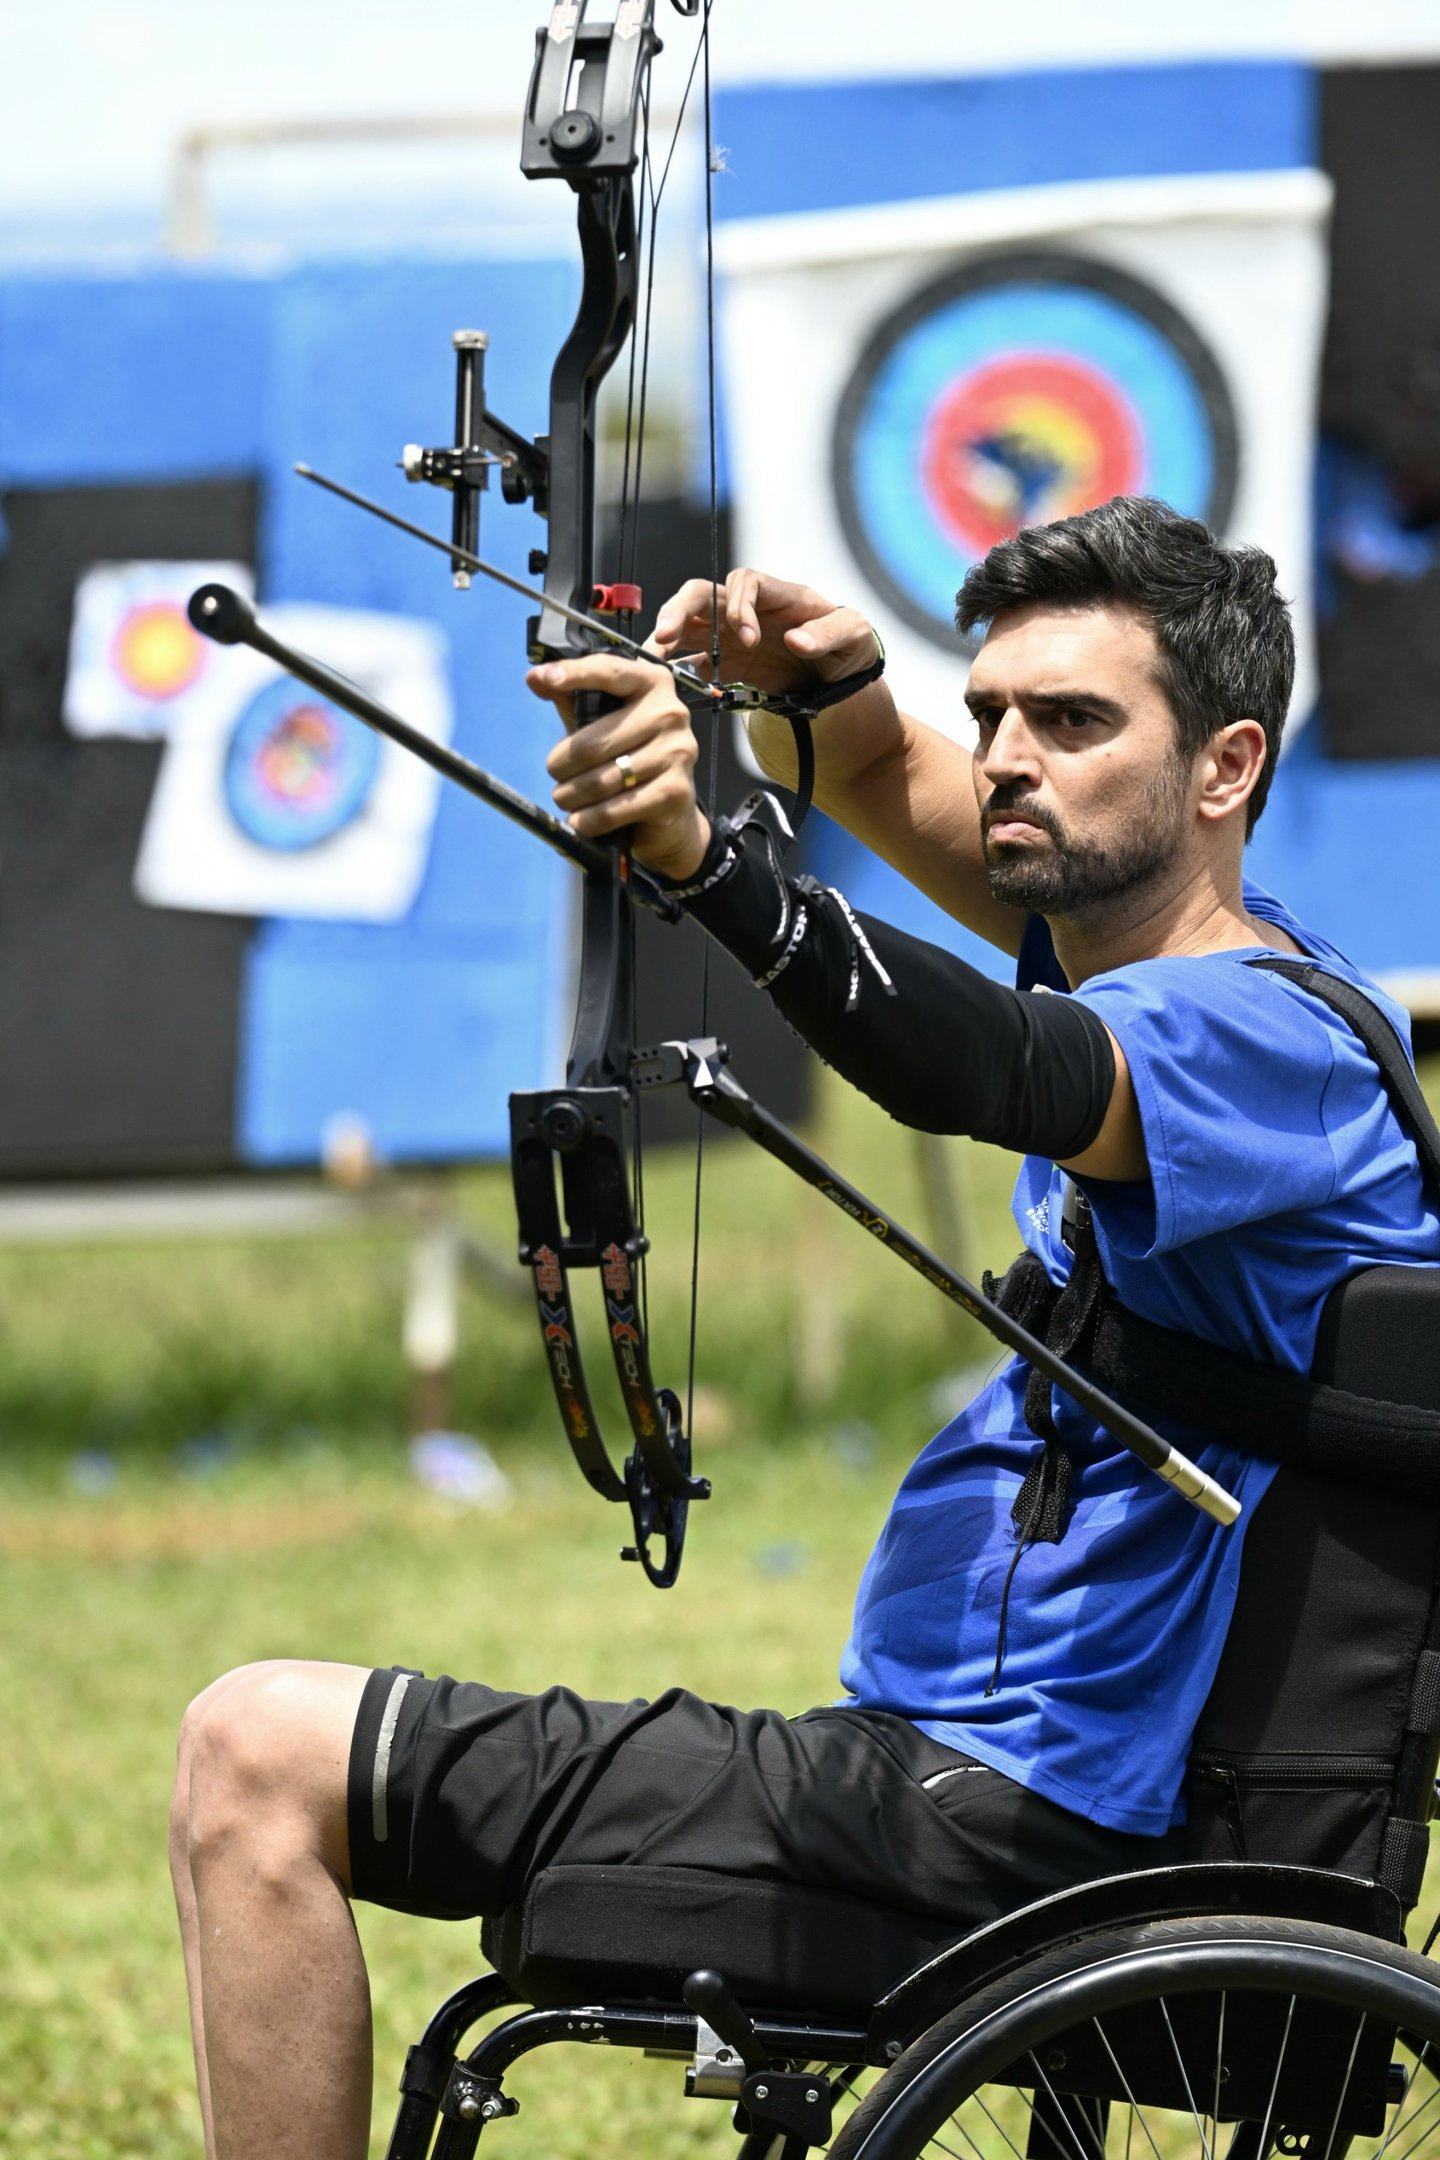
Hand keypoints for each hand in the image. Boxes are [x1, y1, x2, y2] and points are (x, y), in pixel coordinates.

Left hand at [527, 651, 710, 881]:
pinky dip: (588, 820)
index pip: (609, 671)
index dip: (574, 674)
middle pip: (591, 743)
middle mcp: (671, 712)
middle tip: (557, 775)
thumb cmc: (630, 758)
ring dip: (571, 796)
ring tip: (567, 799)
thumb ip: (572, 698)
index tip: (542, 677)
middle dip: (560, 766)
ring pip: (599, 781)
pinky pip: (613, 810)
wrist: (672, 814)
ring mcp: (678, 752)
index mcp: (653, 683)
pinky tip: (582, 820)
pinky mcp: (676, 792)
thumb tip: (535, 677)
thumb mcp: (602, 722)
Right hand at [651, 568, 878, 697]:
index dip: (740, 606)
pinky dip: (682, 673)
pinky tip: (672, 685)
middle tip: (665, 637)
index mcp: (778, 596)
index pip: (744, 581)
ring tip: (652, 661)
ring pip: (687, 626)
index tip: (750, 640)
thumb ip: (830, 634)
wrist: (840, 681)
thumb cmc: (848, 647)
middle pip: (701, 595)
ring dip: (666, 640)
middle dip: (678, 611)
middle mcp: (748, 610)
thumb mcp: (853, 635)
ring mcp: (731, 637)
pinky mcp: (726, 665)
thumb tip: (796, 640)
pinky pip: (695, 664)